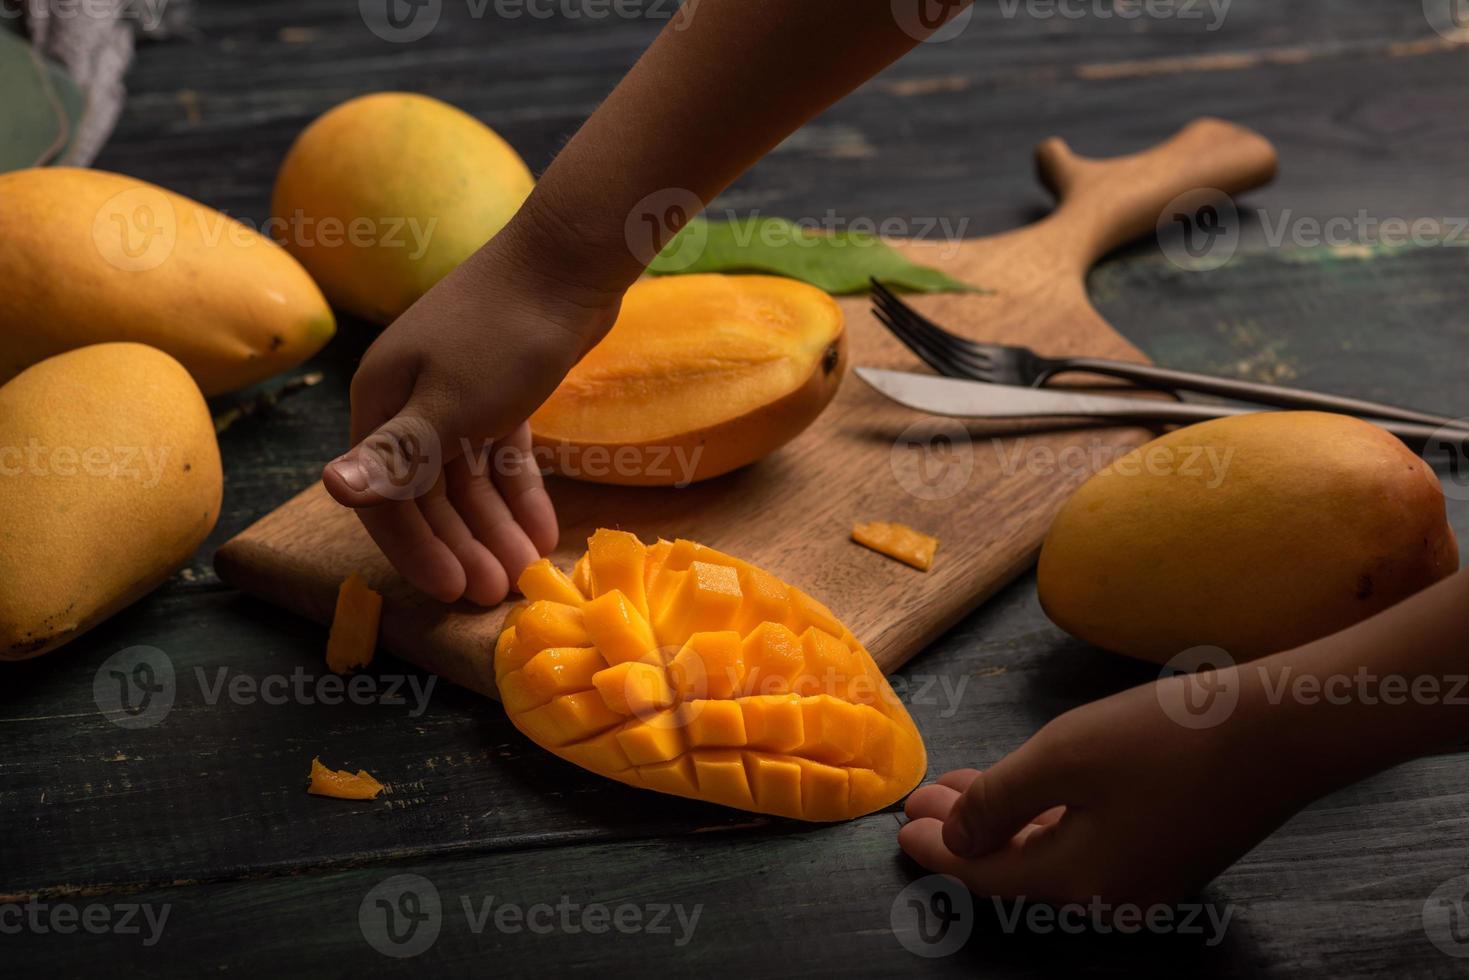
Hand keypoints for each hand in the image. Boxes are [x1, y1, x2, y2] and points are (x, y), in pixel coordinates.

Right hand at [322, 234, 619, 604]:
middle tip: (497, 592)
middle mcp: (412, 399)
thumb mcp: (452, 404)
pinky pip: (504, 454)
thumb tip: (332, 487)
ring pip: (470, 477)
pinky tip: (545, 531)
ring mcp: (459, 393)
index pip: (388, 495)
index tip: (453, 593)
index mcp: (383, 400)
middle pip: (431, 492)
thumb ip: (398, 454)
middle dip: (463, 544)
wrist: (570, 259)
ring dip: (495, 526)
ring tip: (527, 570)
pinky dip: (521, 491)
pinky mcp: (503, 389)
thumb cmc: (506, 331)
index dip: (416, 550)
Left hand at [898, 667, 1312, 906]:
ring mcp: (1149, 877)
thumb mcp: (1061, 759)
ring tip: (963, 787)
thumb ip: (998, 802)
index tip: (902, 830)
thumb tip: (957, 839)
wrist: (1281, 730)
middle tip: (925, 802)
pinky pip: (1089, 843)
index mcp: (1080, 883)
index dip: (940, 851)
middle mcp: (1114, 896)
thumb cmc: (1166, 739)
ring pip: (1054, 853)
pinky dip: (1048, 817)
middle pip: (1018, 870)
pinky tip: (1032, 788)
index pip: (987, 877)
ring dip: (1005, 820)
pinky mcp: (1175, 850)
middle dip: (967, 833)